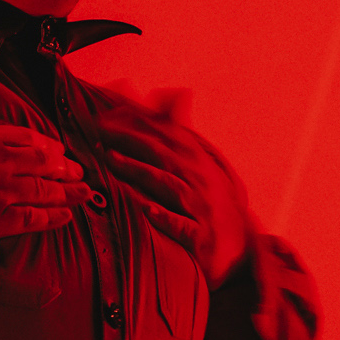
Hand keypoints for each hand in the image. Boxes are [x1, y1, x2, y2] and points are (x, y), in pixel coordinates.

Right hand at [0, 67, 85, 245]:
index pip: (23, 138)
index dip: (44, 145)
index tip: (57, 149)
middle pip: (41, 164)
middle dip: (63, 169)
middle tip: (79, 173)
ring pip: (42, 191)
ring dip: (66, 192)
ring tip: (83, 194)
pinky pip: (32, 220)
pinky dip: (52, 218)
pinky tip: (66, 217)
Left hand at [77, 82, 252, 282]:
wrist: (240, 246)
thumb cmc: (212, 202)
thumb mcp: (202, 163)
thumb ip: (184, 131)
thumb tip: (178, 93)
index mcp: (195, 160)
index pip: (164, 132)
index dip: (136, 120)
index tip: (107, 113)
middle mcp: (197, 178)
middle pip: (161, 153)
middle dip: (129, 139)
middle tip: (99, 131)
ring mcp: (199, 207)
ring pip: (167, 185)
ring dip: (139, 170)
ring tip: (111, 161)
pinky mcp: (200, 236)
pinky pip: (181, 226)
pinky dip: (164, 217)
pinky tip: (146, 210)